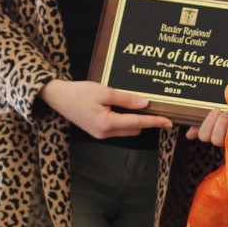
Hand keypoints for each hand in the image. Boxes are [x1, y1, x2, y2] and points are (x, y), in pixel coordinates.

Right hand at [39, 79, 171, 138]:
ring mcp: (100, 134)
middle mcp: (105, 133)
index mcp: (107, 124)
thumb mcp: (104, 92)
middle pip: (134, 129)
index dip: (154, 122)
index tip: (169, 122)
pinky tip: (129, 107)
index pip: (137, 123)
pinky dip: (126, 119)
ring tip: (145, 106)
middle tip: (159, 109)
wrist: (58, 97)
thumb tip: (145, 104)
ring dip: (136, 120)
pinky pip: (118, 127)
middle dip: (147, 120)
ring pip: (127, 129)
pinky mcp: (98, 130)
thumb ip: (126, 99)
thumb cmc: (79, 93)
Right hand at [185, 108, 227, 146]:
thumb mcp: (211, 119)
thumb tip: (189, 135)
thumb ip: (199, 125)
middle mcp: (221, 142)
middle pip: (216, 139)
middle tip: (226, 113)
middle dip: (221, 124)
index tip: (216, 110)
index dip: (208, 123)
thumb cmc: (224, 117)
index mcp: (211, 135)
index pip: (203, 135)